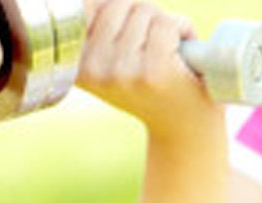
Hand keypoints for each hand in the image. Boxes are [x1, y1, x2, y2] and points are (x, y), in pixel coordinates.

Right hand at [77, 0, 222, 140]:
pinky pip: (167, 23)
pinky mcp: (153, 70)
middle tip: (153, 43)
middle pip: (117, 4)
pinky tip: (184, 52)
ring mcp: (122, 71)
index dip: (111, 8)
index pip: (86, 8)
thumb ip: (98, 31)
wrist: (184, 130)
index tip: (129, 32)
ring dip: (164, 22)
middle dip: (142, 14)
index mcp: (76, 66)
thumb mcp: (111, 63)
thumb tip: (93, 0)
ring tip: (168, 50)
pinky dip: (183, 28)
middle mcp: (94, 69)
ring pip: (144, 11)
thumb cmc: (150, 87)